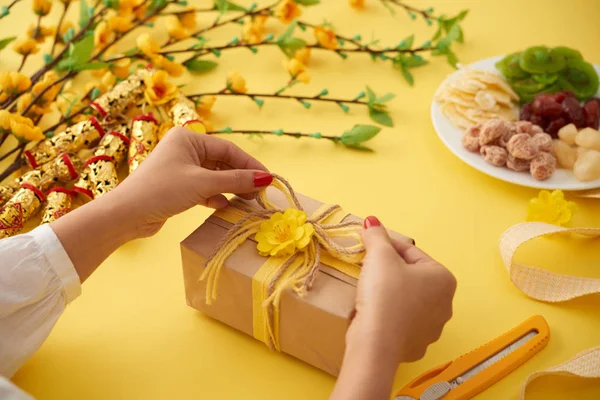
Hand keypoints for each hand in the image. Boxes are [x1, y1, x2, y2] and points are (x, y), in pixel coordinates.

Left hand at [52, 128, 271, 282]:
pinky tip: (224, 206)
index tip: (268, 179)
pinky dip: (216, 196)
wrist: (126, 215)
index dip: (250, 164)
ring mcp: (181, 168)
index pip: (228, 149)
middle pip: (222, 163)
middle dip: (241, 178)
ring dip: (230, 189)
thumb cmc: (162, 190)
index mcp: (188, 138)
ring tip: (246, 202)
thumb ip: (236, 180)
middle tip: (259, 194)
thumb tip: (266, 178)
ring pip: (215, 177)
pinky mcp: (178, 187)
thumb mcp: (203, 183)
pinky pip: (204, 188)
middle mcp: (184, 149)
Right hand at [330, 216, 455, 399]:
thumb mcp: (379, 256)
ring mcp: (433, 329)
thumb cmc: (383, 293)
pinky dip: (390, 317)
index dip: (387, 247)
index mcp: (444, 278)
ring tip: (370, 291)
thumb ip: (376, 235)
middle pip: (413, 278)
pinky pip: (402, 323)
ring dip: (392, 294)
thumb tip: (371, 221)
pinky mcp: (417, 347)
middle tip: (369, 269)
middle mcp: (446, 304)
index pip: (412, 253)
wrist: (376, 343)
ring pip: (408, 301)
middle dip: (392, 271)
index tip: (369, 247)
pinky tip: (375, 314)